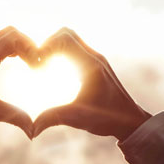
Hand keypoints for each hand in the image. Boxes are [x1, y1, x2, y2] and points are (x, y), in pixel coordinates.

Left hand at [0, 26, 39, 136]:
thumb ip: (15, 117)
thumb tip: (34, 131)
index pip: (13, 39)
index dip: (31, 48)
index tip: (38, 65)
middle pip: (10, 32)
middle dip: (27, 44)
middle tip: (36, 62)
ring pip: (3, 36)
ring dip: (18, 45)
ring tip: (29, 62)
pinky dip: (9, 47)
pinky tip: (16, 62)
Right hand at [32, 28, 151, 139]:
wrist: (131, 121)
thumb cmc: (109, 119)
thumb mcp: (78, 118)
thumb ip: (54, 118)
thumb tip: (32, 129)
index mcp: (90, 65)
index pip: (64, 39)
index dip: (45, 47)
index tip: (37, 67)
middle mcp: (94, 57)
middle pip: (66, 34)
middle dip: (47, 45)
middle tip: (38, 64)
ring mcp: (96, 59)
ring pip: (70, 39)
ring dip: (54, 48)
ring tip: (44, 67)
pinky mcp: (95, 64)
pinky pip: (75, 49)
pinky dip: (61, 54)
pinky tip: (55, 72)